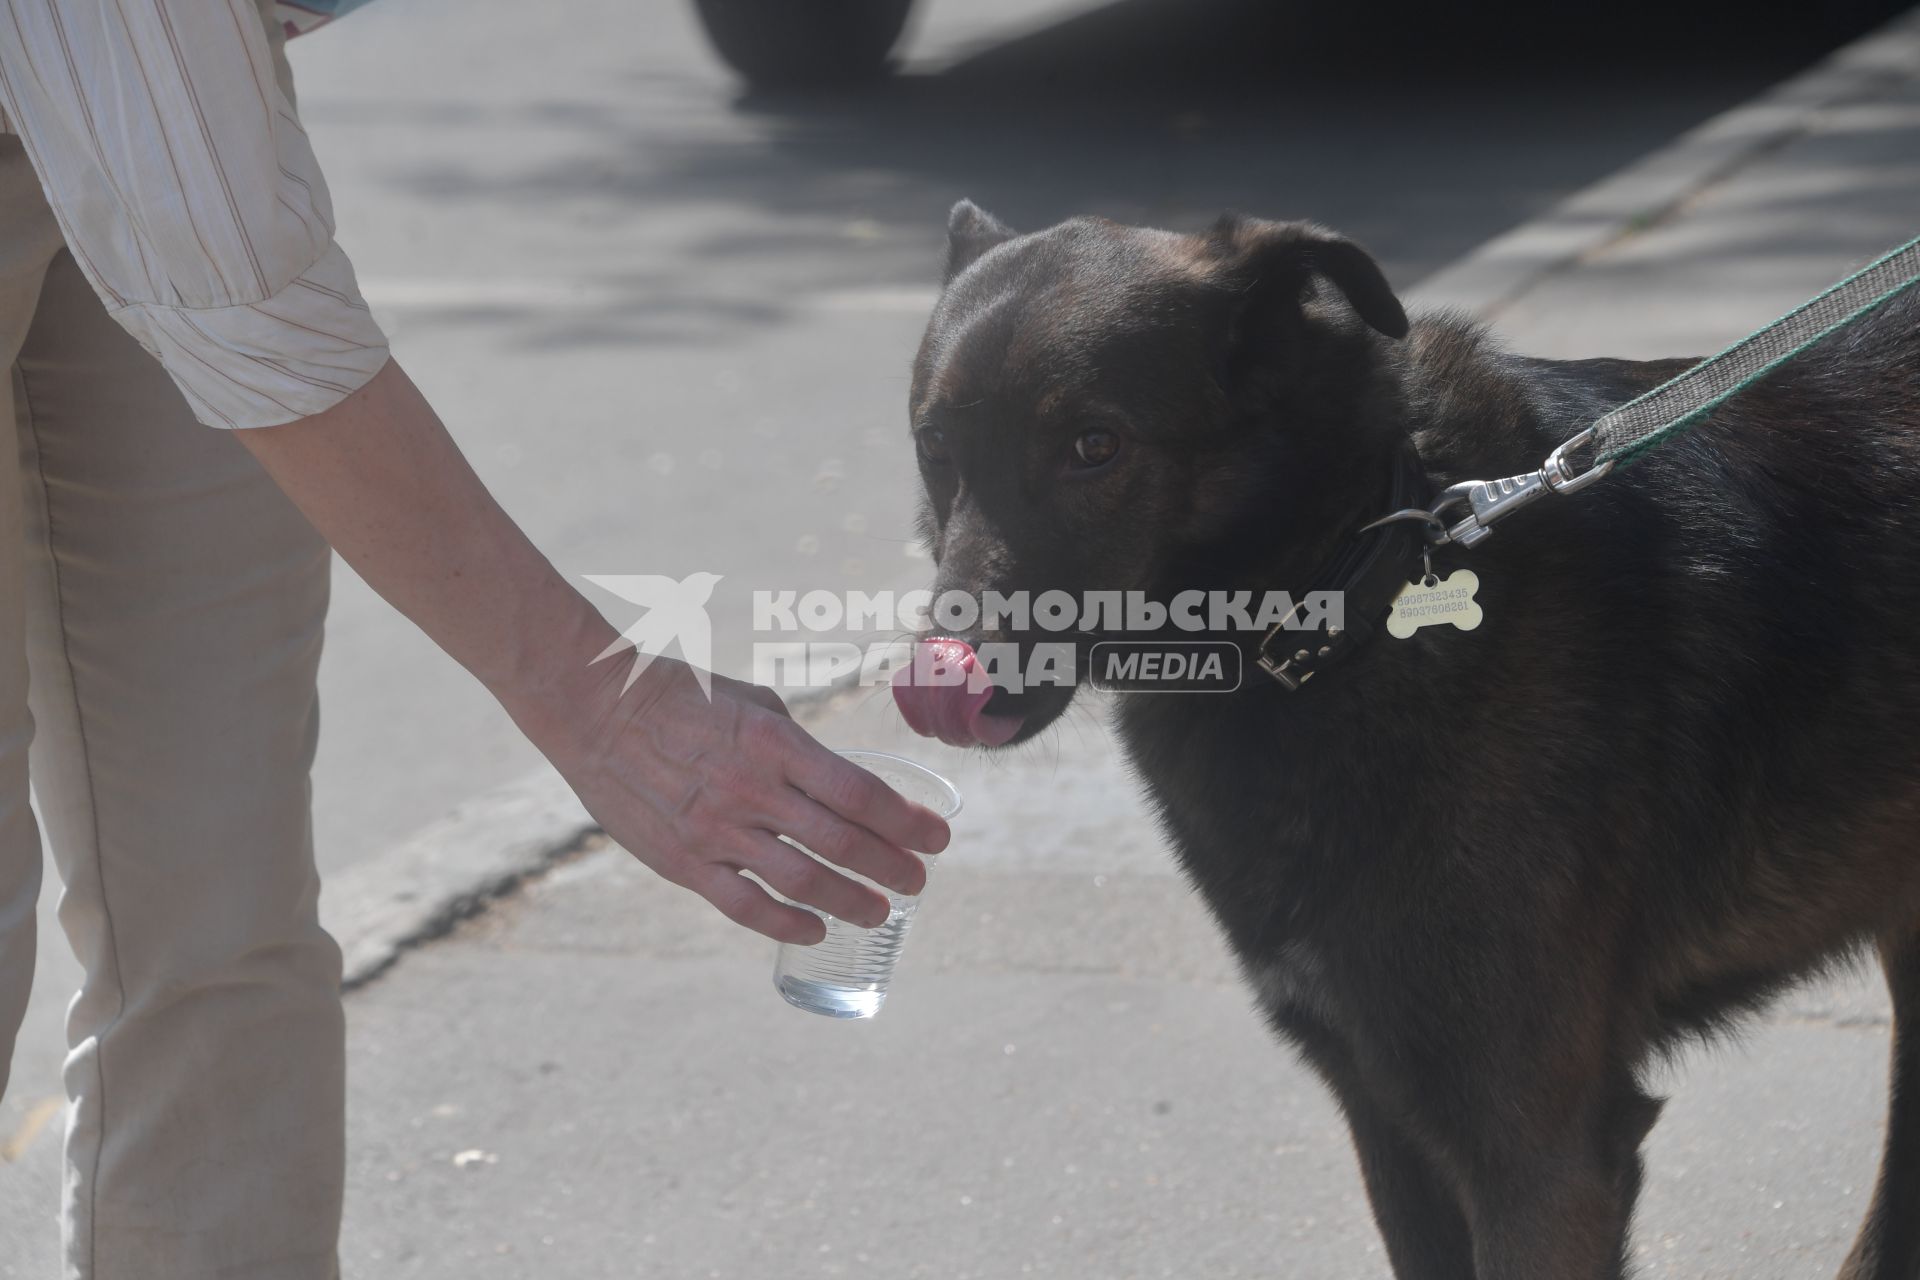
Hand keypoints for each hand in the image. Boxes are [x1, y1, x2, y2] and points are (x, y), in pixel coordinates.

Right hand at [536, 652, 951, 943]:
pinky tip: (816, 929)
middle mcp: (752, 790)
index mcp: (775, 743)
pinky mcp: (683, 862)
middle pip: (843, 842)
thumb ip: (798, 745)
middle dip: (893, 867)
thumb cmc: (682, 696)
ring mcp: (716, 831)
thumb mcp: (753, 703)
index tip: (937, 839)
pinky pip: (745, 906)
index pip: (860, 794)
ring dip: (852, 901)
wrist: (595, 710)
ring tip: (879, 911)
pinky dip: (788, 924)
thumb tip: (840, 779)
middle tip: (919, 882)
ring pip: (802, 882)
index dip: (907, 823)